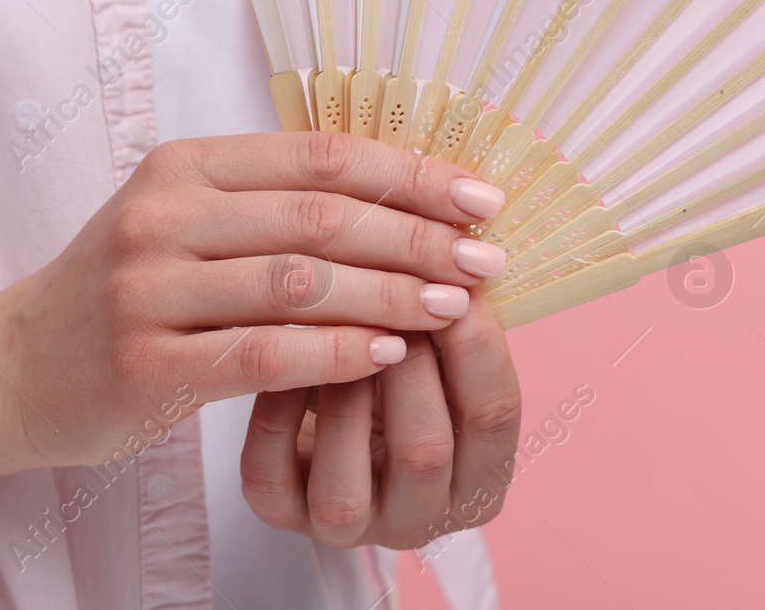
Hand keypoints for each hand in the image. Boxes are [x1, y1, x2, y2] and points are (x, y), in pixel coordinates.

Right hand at [0, 132, 510, 470]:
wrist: (7, 371)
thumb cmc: (121, 293)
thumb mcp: (181, 222)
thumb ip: (274, 205)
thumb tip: (407, 198)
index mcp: (185, 166)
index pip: (321, 156)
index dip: (410, 173)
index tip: (481, 198)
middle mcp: (163, 217)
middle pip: (322, 216)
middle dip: (418, 236)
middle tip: (486, 259)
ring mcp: (148, 291)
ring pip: (301, 284)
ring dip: (393, 294)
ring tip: (457, 307)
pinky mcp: (145, 366)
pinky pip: (265, 356)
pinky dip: (338, 354)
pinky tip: (390, 354)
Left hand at [241, 295, 521, 549]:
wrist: (326, 417)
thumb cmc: (401, 368)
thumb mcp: (440, 352)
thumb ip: (454, 317)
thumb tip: (467, 237)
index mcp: (480, 480)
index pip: (493, 416)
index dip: (478, 343)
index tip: (459, 277)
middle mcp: (421, 519)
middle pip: (423, 448)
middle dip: (407, 357)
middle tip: (391, 288)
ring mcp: (349, 527)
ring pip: (347, 478)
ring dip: (340, 384)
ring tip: (335, 316)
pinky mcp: (281, 517)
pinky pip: (271, 472)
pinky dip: (275, 406)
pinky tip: (281, 348)